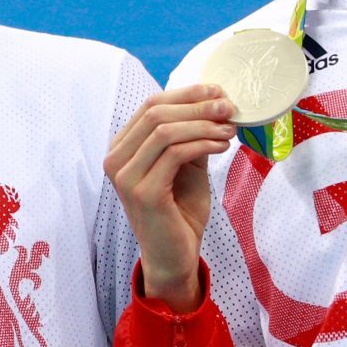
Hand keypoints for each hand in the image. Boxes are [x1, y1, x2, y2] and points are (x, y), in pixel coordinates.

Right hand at [104, 85, 236, 311]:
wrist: (175, 255)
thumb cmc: (180, 210)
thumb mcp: (187, 164)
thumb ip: (192, 134)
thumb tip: (215, 101)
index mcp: (123, 147)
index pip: (151, 105)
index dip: (187, 94)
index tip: (218, 91)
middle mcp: (116, 159)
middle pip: (157, 113)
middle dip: (198, 106)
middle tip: (229, 107)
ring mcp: (125, 177)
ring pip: (165, 131)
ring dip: (204, 125)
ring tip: (230, 129)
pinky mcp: (143, 192)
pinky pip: (175, 154)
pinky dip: (203, 144)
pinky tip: (222, 146)